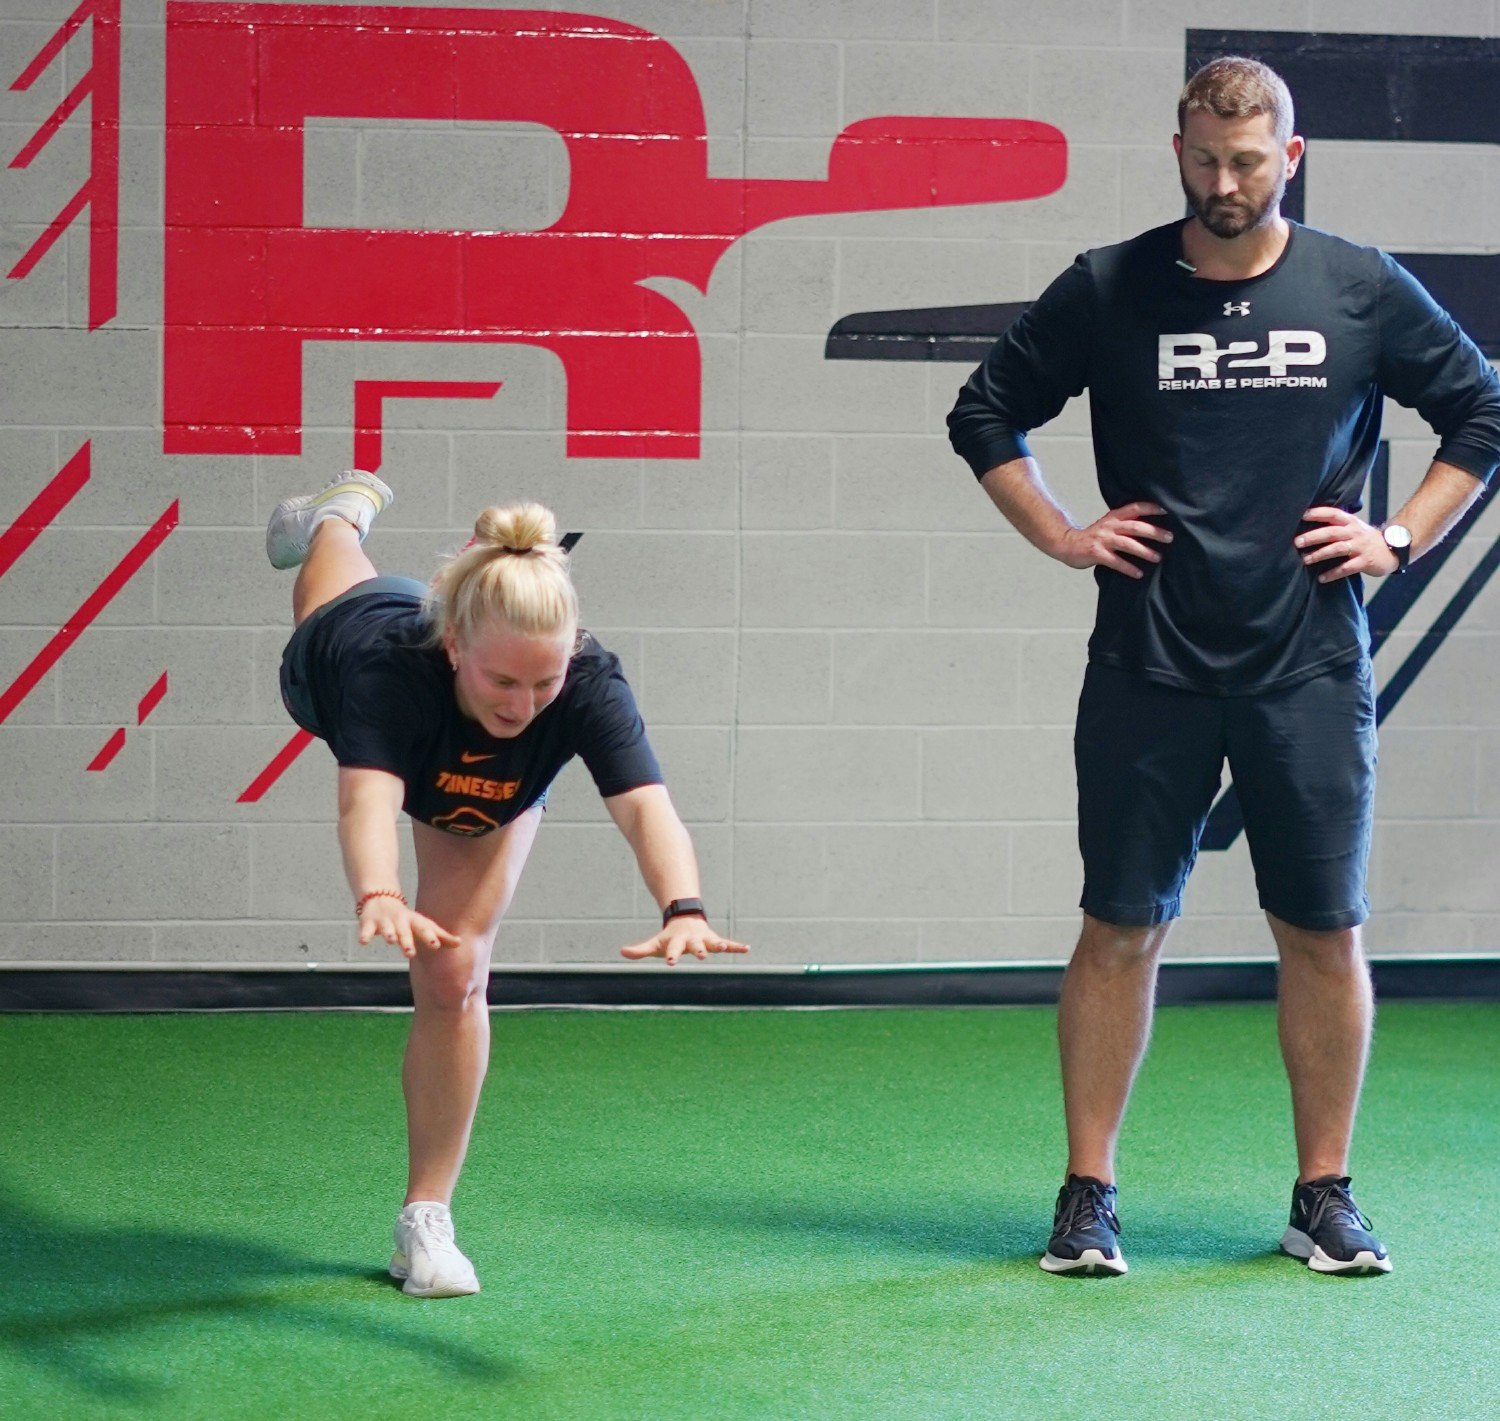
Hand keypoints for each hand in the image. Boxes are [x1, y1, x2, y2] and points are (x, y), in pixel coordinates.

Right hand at [358, 899, 461, 958]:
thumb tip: (460, 943)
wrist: (381, 898)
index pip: (424, 929)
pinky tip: (364, 942)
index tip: (436, 946)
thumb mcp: (423, 925)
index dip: (430, 937)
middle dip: (407, 941)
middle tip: (411, 953)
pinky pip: (366, 929)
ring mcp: (385, 921)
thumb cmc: (407, 919)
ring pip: (387, 928)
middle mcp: (400, 920)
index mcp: (415, 922)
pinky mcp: (369, 922)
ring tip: (392, 941)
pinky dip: (365, 935)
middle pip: (405, 930)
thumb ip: (440, 935)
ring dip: (389, 933)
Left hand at [620, 917, 749, 966]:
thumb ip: (640, 949)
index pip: (672, 949)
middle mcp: (692, 939)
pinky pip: (728, 943)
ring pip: (713, 942)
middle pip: (695, 945)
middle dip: (698, 950)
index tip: (671, 962)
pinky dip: (737, 946)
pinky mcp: (714, 940)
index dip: (671, 955)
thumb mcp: (654, 943)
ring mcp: (704, 938)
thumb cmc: (668, 937)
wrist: (684, 919)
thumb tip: (622, 951)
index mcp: (676, 941)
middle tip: (701, 956)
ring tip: (727, 949)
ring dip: (721, 945)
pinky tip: (747, 949)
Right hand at [1054, 501, 1172, 578]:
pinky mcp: (1096, 554)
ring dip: (1144, 551)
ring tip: (1157, 558)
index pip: (1135, 508)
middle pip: (1135, 526)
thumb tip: (1150, 529)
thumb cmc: (1092, 537)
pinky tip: (1138, 574)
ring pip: (1127, 544)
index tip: (1166, 510)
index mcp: (1113, 517)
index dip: (1151, 508)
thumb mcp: (1108, 525)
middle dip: (1154, 531)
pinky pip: (1115, 561)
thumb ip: (1124, 525)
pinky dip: (1128, 568)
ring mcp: (1102, 540)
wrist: (1066, 544)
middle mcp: (1109, 526)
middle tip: (1170, 538)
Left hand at [1296, 507, 1399, 582]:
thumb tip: (1309, 525)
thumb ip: (1337, 526)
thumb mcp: (1354, 527)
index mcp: (1351, 522)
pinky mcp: (1365, 562)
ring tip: (1305, 560)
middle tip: (1297, 542)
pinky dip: (1332, 574)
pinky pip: (1346, 568)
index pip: (1333, 514)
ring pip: (1337, 549)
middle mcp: (1355, 533)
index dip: (1318, 513)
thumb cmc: (1366, 539)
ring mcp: (1360, 547)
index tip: (1302, 515)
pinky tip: (1321, 578)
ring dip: (1319, 554)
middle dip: (1313, 537)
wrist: (1394, 550)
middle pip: (1331, 532)